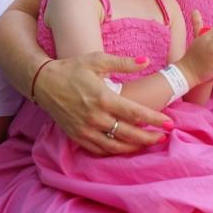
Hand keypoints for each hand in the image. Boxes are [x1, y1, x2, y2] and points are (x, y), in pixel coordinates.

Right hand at [35, 52, 170, 154]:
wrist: (43, 82)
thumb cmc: (72, 69)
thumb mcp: (98, 60)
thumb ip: (123, 62)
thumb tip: (146, 61)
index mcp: (103, 98)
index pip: (135, 113)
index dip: (155, 120)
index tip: (169, 123)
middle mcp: (95, 117)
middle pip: (129, 134)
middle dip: (149, 138)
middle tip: (163, 137)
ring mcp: (85, 129)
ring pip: (115, 146)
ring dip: (133, 148)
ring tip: (147, 144)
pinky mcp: (76, 136)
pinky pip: (99, 150)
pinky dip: (114, 151)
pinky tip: (124, 148)